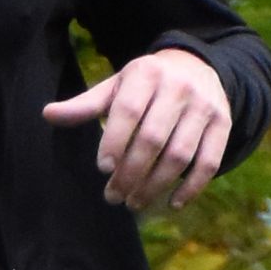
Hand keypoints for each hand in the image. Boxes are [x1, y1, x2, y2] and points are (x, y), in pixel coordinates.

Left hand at [42, 46, 230, 209]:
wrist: (197, 66)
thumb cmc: (144, 84)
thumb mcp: (116, 86)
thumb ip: (85, 105)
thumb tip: (47, 114)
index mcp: (147, 75)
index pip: (128, 111)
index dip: (115, 141)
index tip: (103, 168)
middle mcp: (180, 88)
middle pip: (153, 138)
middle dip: (131, 172)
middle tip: (112, 196)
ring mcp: (205, 106)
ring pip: (180, 154)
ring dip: (156, 184)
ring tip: (133, 202)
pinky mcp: (223, 123)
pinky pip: (210, 160)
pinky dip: (192, 186)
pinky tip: (173, 203)